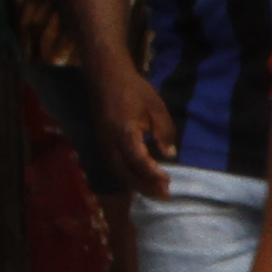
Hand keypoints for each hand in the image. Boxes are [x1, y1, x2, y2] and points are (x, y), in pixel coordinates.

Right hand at [91, 60, 176, 200]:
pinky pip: (114, 165)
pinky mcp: (101, 143)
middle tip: (165, 194)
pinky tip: (142, 181)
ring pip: (117, 171)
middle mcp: (109, 141)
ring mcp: (102, 143)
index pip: (136, 159)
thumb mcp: (156, 107)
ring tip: (156, 191)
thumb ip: (164, 131)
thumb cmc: (134, 89)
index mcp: (123, 131)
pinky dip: (128, 176)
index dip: (151, 173)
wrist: (105, 76)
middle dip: (144, 186)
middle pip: (124, 172)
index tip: (167, 180)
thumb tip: (169, 154)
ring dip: (136, 184)